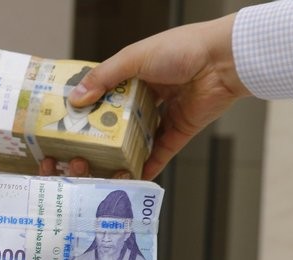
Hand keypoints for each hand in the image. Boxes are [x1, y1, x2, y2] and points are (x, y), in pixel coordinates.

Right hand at [69, 13, 249, 178]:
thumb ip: (104, 77)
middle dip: (101, 135)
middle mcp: (148, 95)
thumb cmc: (182, 49)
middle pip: (118, 120)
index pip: (105, 94)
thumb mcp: (134, 58)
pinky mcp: (179, 132)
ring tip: (101, 167)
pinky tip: (130, 177)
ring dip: (122, 153)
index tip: (68, 122)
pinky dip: (147, 166)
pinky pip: (160, 154)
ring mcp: (163, 115)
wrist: (225, 61)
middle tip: (80, 149)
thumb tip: (76, 99)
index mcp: (135, 74)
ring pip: (137, 139)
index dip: (88, 107)